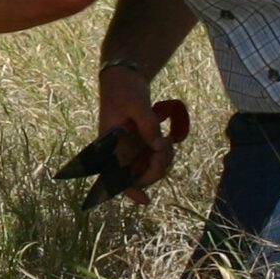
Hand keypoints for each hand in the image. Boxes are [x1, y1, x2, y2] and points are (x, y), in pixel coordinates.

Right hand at [96, 64, 173, 205]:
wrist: (124, 78)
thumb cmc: (124, 89)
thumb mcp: (137, 103)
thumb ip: (148, 124)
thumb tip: (158, 146)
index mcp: (109, 146)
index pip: (114, 175)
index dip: (128, 190)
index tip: (145, 200)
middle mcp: (119, 151)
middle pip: (138, 176)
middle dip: (156, 168)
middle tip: (165, 147)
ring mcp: (131, 148)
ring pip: (150, 168)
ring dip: (164, 159)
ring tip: (168, 138)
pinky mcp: (141, 143)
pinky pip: (155, 156)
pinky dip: (165, 152)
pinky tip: (169, 136)